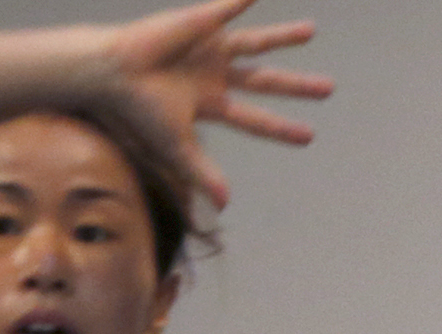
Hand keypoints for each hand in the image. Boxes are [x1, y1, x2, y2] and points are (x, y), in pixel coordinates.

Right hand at [96, 1, 331, 209]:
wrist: (112, 75)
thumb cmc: (138, 110)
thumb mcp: (176, 145)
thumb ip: (202, 172)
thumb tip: (226, 206)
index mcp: (212, 103)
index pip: (255, 120)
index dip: (281, 128)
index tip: (309, 136)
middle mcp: (216, 75)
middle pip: (265, 81)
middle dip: (296, 86)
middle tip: (329, 89)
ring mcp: (209, 48)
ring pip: (256, 42)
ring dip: (283, 38)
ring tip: (312, 31)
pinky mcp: (200, 24)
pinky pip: (227, 9)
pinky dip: (242, 1)